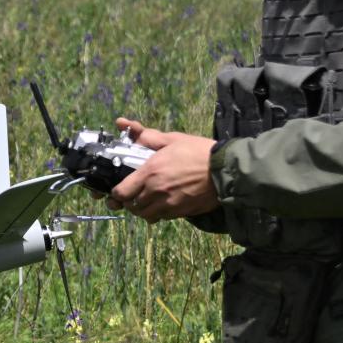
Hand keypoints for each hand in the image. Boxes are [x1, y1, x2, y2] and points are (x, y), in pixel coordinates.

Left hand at [106, 121, 220, 221]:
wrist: (225, 169)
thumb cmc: (200, 152)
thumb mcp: (173, 139)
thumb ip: (148, 137)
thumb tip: (125, 125)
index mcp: (150, 171)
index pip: (121, 192)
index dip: (117, 193)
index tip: (119, 189)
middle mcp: (156, 191)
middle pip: (132, 206)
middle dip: (129, 202)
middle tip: (132, 195)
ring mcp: (169, 204)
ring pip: (145, 215)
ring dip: (143, 210)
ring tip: (147, 201)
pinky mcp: (181, 212)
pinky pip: (162, 217)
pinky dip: (158, 213)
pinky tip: (162, 204)